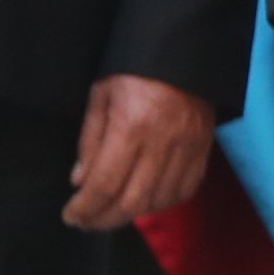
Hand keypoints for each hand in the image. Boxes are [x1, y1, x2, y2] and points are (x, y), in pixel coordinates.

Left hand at [63, 75, 218, 231]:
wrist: (182, 51)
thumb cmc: (133, 70)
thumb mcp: (101, 96)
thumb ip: (90, 141)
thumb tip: (80, 182)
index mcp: (131, 126)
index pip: (105, 184)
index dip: (85, 208)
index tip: (70, 216)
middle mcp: (161, 143)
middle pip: (132, 202)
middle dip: (104, 219)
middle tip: (86, 223)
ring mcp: (187, 149)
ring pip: (159, 201)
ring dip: (131, 214)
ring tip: (111, 212)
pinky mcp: (203, 149)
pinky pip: (184, 190)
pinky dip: (163, 203)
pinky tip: (145, 200)